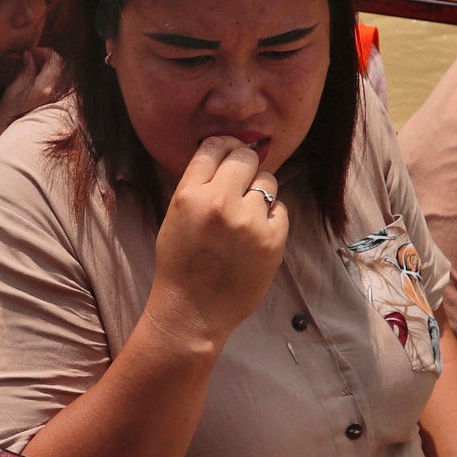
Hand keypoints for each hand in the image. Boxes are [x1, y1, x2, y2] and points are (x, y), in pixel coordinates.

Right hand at [0, 47, 67, 139]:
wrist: (16, 145)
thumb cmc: (8, 119)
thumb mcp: (12, 92)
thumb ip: (25, 72)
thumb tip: (29, 55)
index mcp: (46, 88)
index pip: (55, 59)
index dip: (43, 51)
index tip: (30, 52)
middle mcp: (58, 94)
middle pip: (62, 66)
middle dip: (48, 59)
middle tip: (32, 59)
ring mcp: (62, 102)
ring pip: (64, 76)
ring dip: (52, 70)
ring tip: (35, 70)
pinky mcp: (61, 108)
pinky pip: (63, 88)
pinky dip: (54, 81)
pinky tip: (40, 83)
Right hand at [146, 135, 290, 352]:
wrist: (193, 311)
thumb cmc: (180, 264)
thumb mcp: (176, 215)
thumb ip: (199, 184)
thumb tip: (230, 151)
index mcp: (190, 195)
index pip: (214, 147)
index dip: (225, 145)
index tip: (230, 153)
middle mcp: (220, 203)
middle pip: (246, 157)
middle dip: (245, 164)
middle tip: (241, 182)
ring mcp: (249, 222)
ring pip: (268, 181)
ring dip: (259, 192)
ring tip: (245, 216)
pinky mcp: (273, 240)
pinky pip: (281, 209)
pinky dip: (271, 218)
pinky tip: (254, 235)